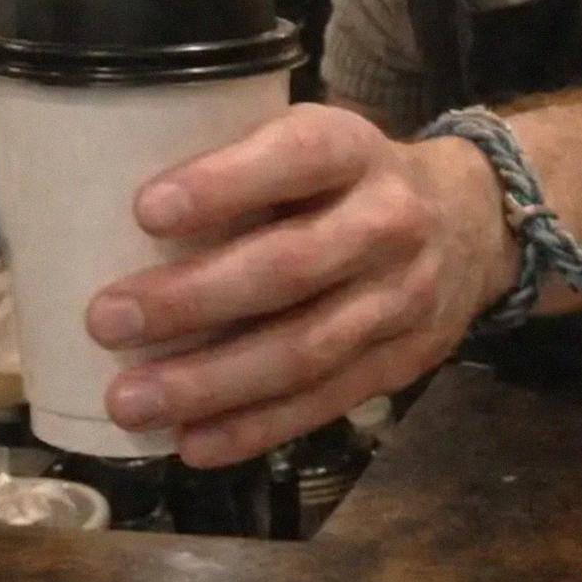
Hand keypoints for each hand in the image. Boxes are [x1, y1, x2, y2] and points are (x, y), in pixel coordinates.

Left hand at [85, 104, 514, 467]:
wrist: (473, 220)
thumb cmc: (356, 177)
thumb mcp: (320, 140)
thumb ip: (250, 165)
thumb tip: (115, 212)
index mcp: (357, 150)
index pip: (299, 156)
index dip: (226, 182)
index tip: (146, 209)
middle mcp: (389, 219)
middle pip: (292, 265)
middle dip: (194, 298)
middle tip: (108, 319)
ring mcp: (403, 296)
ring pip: (306, 347)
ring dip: (213, 381)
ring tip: (130, 399)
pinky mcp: (405, 359)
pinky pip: (326, 399)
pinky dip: (257, 426)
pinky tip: (193, 441)